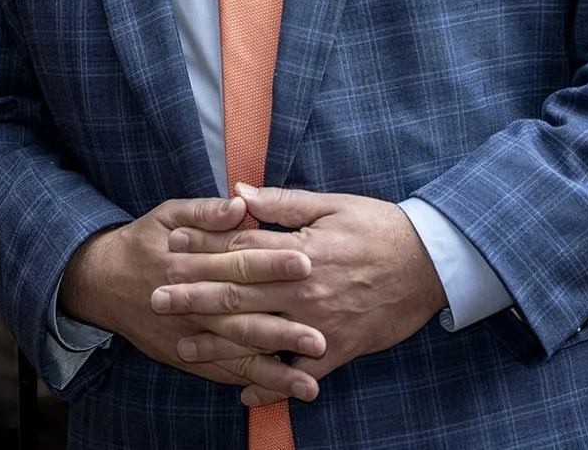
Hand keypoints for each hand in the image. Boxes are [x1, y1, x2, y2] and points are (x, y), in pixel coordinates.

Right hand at [60, 195, 325, 401]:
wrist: (99, 282)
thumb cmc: (142, 241)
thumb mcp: (167, 214)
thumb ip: (206, 211)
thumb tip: (242, 204)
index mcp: (190, 263)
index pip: (238, 263)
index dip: (272, 264)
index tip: (307, 263)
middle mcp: (191, 305)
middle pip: (242, 318)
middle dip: (281, 330)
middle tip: (320, 338)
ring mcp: (188, 336)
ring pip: (235, 355)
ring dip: (273, 370)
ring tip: (308, 384)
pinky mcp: (185, 356)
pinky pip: (221, 373)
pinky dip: (250, 383)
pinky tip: (279, 390)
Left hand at [156, 185, 446, 405]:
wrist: (432, 263)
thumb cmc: (380, 227)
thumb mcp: (332, 204)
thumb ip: (282, 203)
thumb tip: (238, 193)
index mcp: (298, 250)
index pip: (240, 249)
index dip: (202, 247)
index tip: (170, 247)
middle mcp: (303, 288)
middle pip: (238, 294)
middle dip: (193, 297)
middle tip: (156, 299)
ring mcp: (320, 322)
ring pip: (260, 336)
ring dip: (220, 345)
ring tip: (183, 348)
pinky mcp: (340, 347)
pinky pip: (300, 371)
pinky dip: (272, 385)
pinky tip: (244, 395)